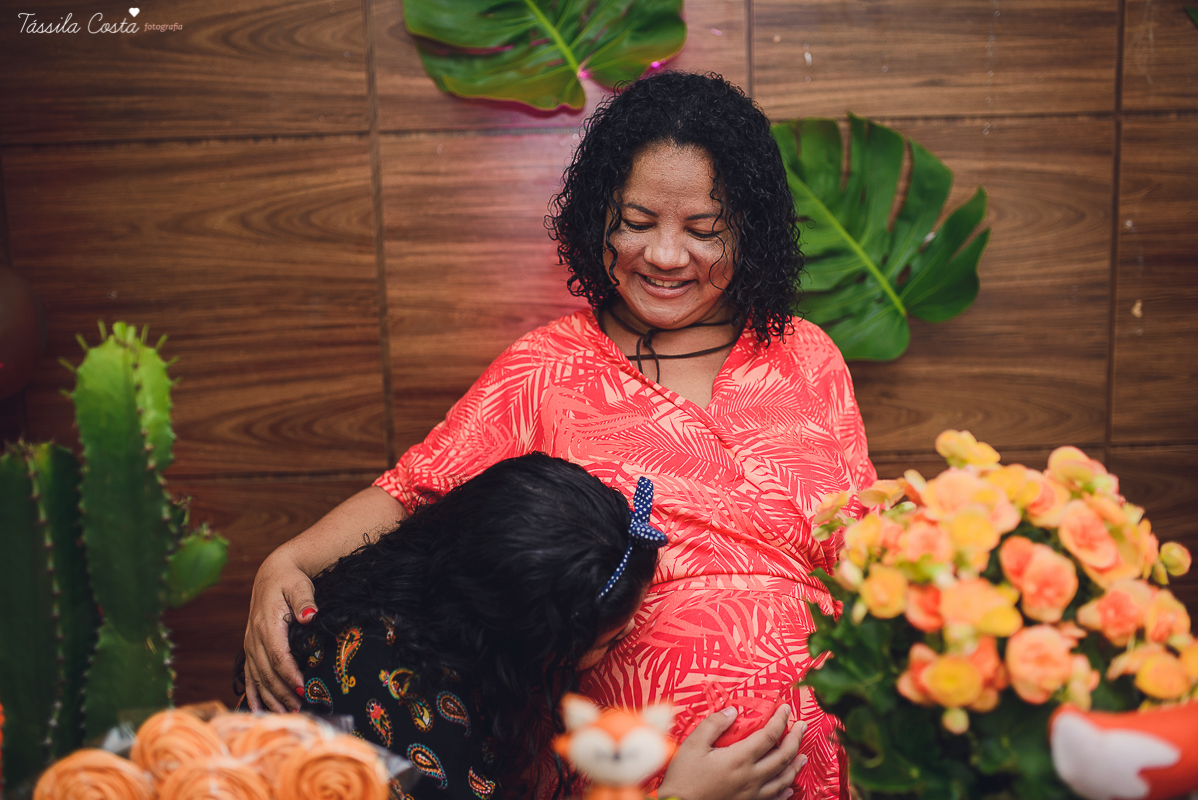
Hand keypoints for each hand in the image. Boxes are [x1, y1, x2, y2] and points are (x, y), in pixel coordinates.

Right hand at [243, 550, 316, 711]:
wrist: (272, 573)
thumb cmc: (289, 579)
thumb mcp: (299, 585)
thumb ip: (305, 600)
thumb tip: (310, 615)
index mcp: (267, 625)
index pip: (278, 656)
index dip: (290, 675)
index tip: (304, 690)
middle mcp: (254, 637)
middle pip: (267, 672)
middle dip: (282, 693)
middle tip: (300, 710)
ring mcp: (250, 644)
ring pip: (257, 677)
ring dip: (270, 697)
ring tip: (286, 714)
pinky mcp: (250, 647)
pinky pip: (249, 674)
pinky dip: (253, 692)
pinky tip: (258, 710)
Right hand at [658, 705, 806, 799]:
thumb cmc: (684, 776)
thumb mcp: (693, 744)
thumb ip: (714, 724)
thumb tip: (733, 711)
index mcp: (739, 759)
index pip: (769, 735)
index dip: (780, 720)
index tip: (785, 709)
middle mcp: (751, 777)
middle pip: (783, 756)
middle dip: (796, 739)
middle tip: (802, 726)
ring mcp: (752, 794)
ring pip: (783, 779)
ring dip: (796, 765)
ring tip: (803, 754)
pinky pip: (774, 799)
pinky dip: (786, 791)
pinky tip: (790, 787)